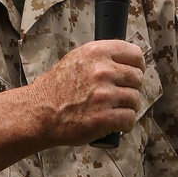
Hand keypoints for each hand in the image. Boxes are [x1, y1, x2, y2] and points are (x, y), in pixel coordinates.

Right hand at [29, 40, 145, 145]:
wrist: (39, 113)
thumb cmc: (57, 89)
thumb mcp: (77, 59)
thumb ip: (102, 57)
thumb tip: (129, 61)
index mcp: (96, 52)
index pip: (135, 54)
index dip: (138, 66)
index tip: (135, 72)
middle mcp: (102, 71)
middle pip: (137, 78)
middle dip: (131, 88)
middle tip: (119, 95)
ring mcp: (104, 95)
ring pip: (135, 99)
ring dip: (128, 107)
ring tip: (113, 109)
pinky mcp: (104, 118)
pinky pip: (130, 119)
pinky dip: (125, 124)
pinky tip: (115, 123)